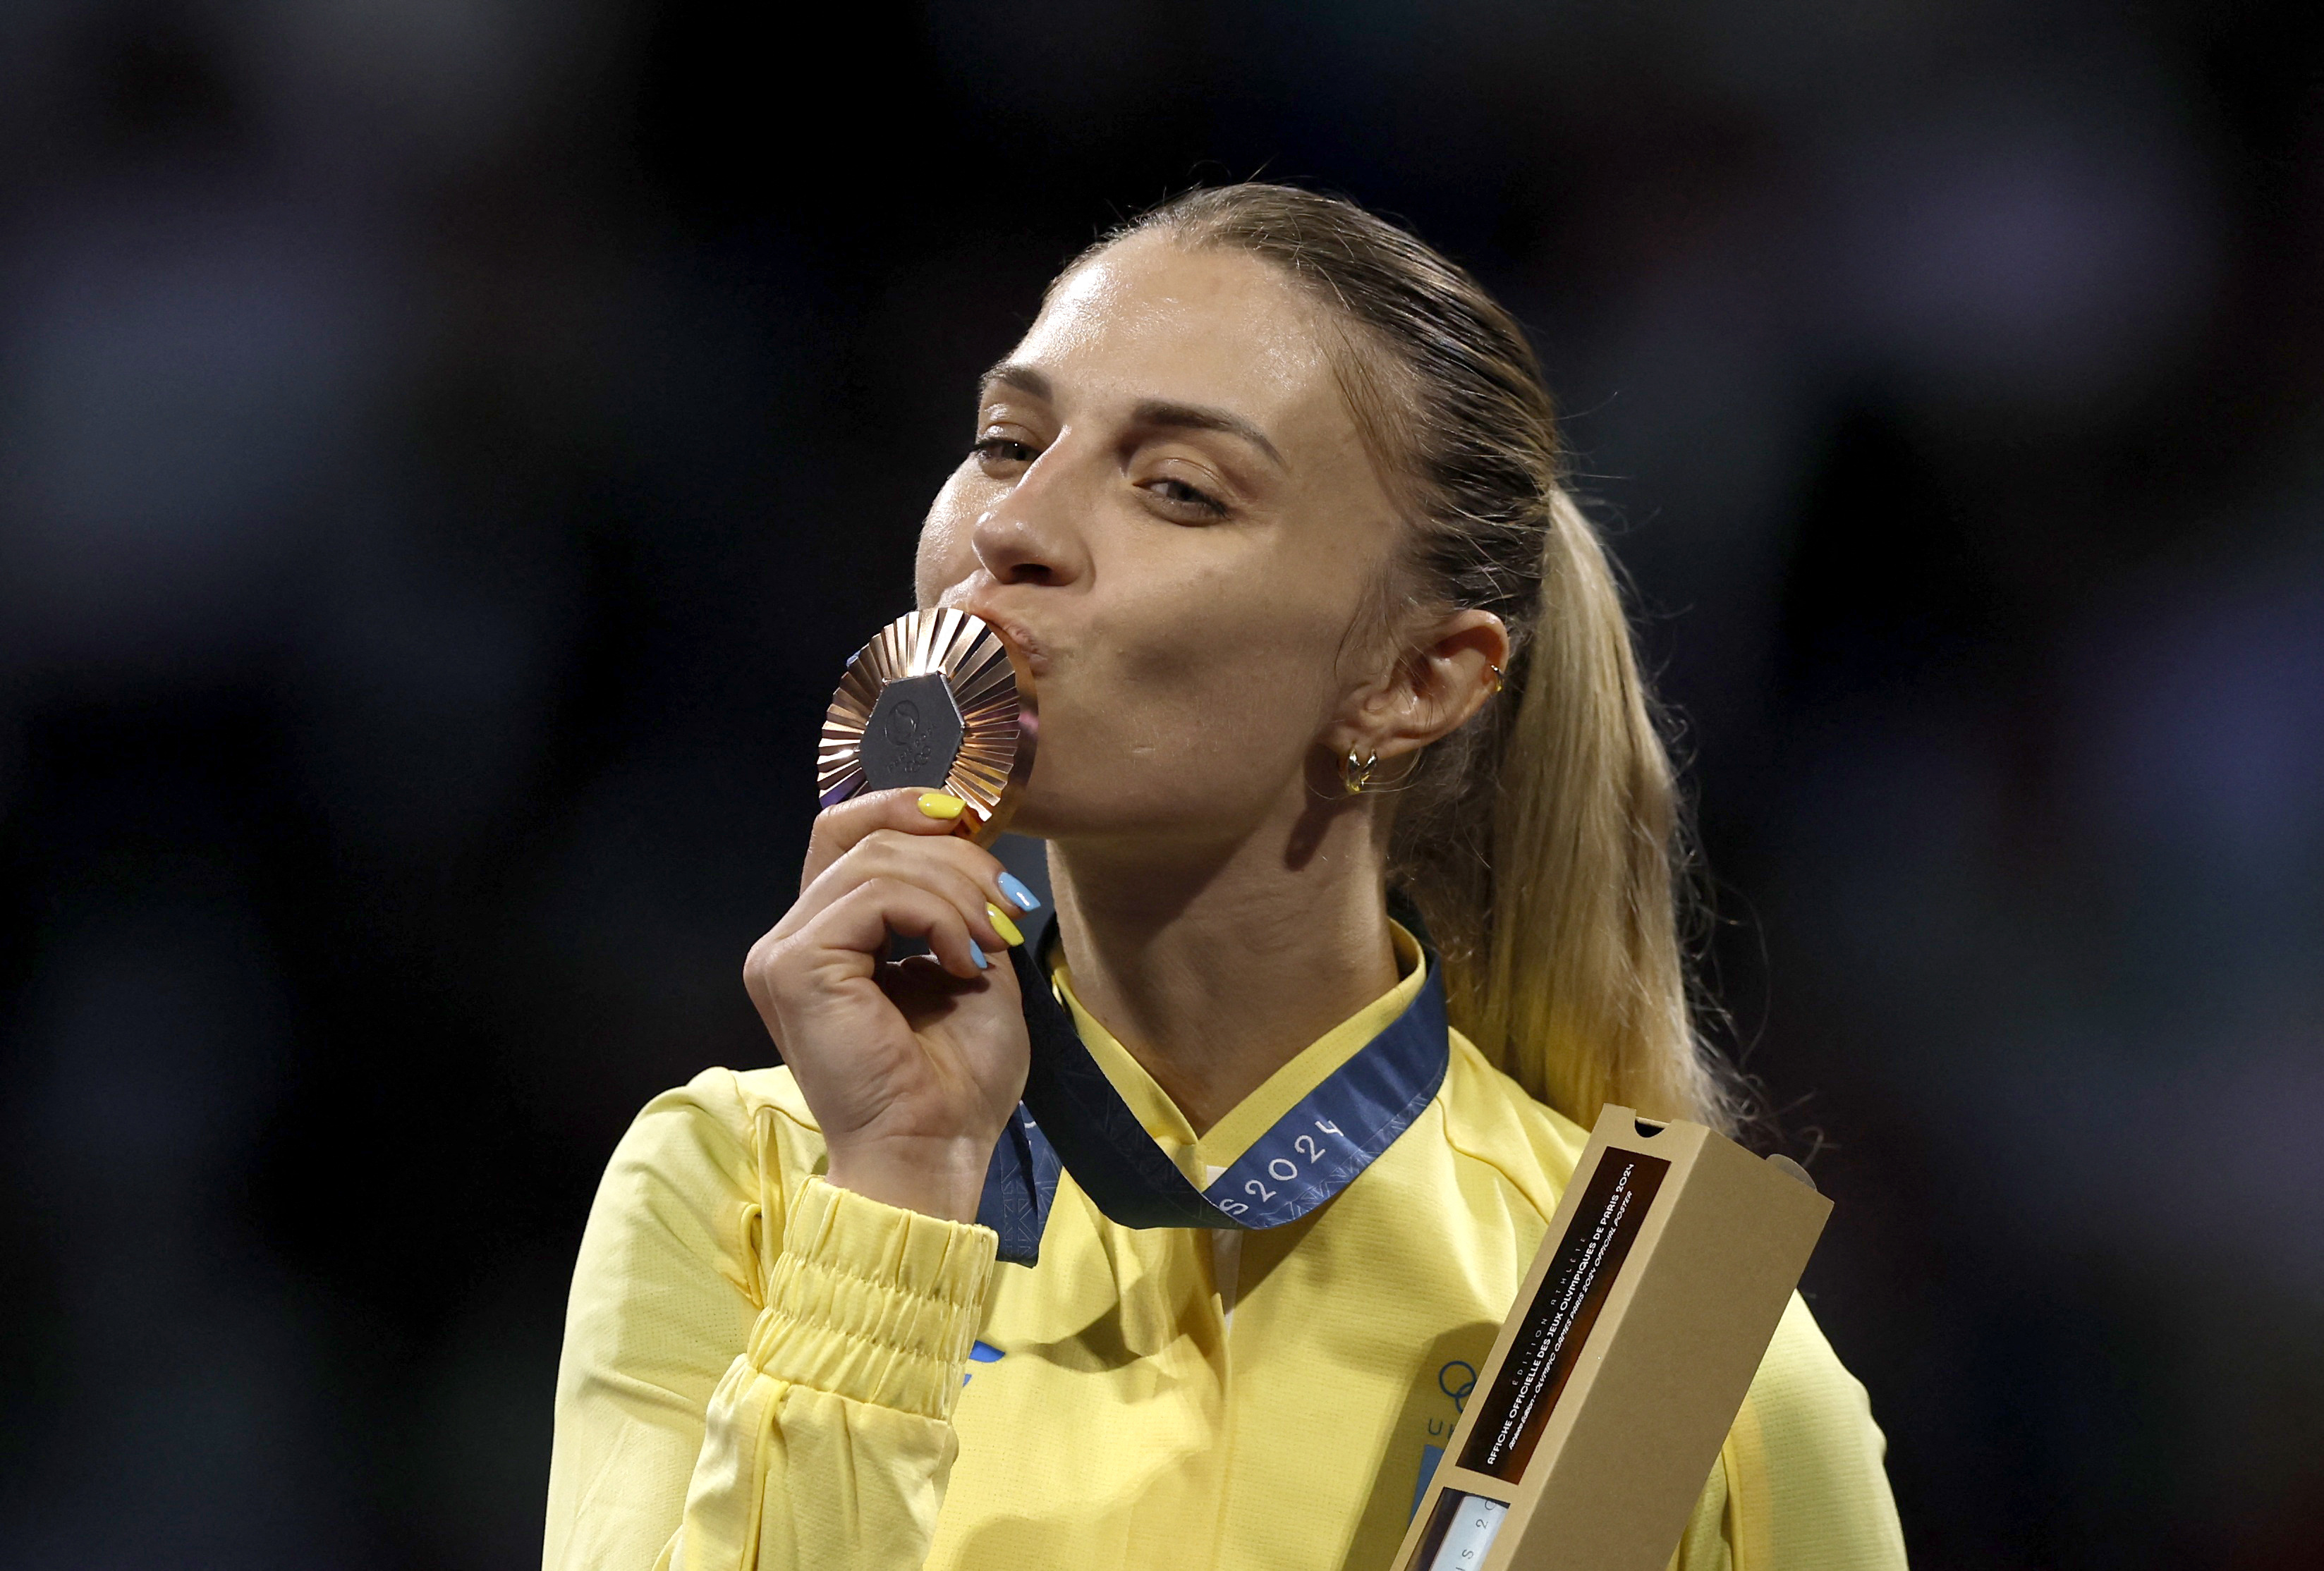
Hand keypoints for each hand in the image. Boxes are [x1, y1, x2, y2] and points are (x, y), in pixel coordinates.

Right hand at [743, 789, 1037, 1220]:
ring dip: (957, 891)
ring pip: (878, 860)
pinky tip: (963, 962)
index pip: (848, 834)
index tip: (977, 829)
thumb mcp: (970, 968)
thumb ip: (955, 904)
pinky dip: (938, 916)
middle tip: (1008, 908)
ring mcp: (783, 952)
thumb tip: (963, 839)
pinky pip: (875, 894)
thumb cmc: (955, 1084)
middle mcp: (789, 940)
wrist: (934, 1152)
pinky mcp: (795, 965)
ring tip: (993, 943)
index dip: (909, 810)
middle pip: (866, 837)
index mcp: (824, 941)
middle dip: (955, 858)